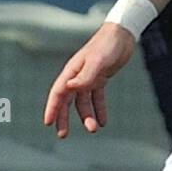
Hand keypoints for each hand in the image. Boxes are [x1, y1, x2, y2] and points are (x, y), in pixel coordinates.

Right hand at [43, 22, 134, 138]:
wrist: (123, 34)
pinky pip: (97, 98)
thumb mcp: (98, 61)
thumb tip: (70, 88)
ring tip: (93, 129)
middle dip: (64, 117)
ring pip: (83, 102)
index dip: (52, 108)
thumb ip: (85, 75)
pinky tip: (103, 122)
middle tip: (62, 135)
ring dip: (86, 116)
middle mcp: (77, 75)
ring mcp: (88, 77)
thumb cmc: (108, 45)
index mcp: (72, 71)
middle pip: (67, 101)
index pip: (58, 92)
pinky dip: (99, 109)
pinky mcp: (100, 78)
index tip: (48, 123)